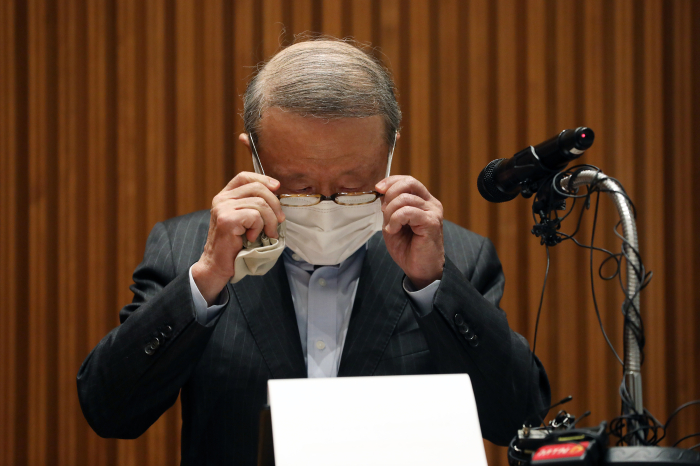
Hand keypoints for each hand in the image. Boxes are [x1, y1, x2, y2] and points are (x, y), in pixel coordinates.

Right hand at [192, 172, 284, 304]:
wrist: (218, 265)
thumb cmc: (235, 244)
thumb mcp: (245, 220)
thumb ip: (254, 205)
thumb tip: (277, 192)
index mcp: (225, 196)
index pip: (244, 177)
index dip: (263, 179)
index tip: (277, 187)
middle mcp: (221, 199)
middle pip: (257, 188)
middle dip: (275, 205)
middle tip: (278, 222)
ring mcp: (222, 208)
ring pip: (260, 204)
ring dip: (270, 221)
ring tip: (266, 234)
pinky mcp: (227, 220)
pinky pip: (255, 216)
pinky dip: (259, 228)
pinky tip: (252, 238)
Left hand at [376, 176, 444, 289]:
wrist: (420, 270)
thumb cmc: (408, 248)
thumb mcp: (393, 223)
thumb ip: (389, 207)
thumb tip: (382, 192)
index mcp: (424, 201)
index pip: (408, 180)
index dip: (391, 181)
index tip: (378, 189)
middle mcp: (431, 203)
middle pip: (408, 183)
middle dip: (389, 195)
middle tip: (384, 213)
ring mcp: (433, 212)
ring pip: (404, 199)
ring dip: (390, 213)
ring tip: (391, 228)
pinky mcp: (432, 222)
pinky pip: (408, 211)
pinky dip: (395, 220)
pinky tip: (394, 230)